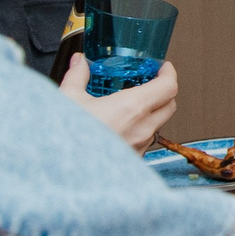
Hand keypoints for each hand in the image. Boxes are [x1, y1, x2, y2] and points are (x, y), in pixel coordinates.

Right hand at [61, 54, 178, 150]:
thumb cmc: (67, 139)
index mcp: (132, 108)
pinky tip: (122, 125)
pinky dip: (141, 129)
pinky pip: (146, 141)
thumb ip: (78, 76)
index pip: (168, 87)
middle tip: (150, 82)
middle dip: (164, 91)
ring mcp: (140, 146)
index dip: (169, 73)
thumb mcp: (68, 99)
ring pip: (159, 124)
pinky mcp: (133, 159)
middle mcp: (142, 129)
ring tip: (133, 104)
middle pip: (169, 105)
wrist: (64, 173)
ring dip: (153, 112)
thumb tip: (79, 62)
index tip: (162, 68)